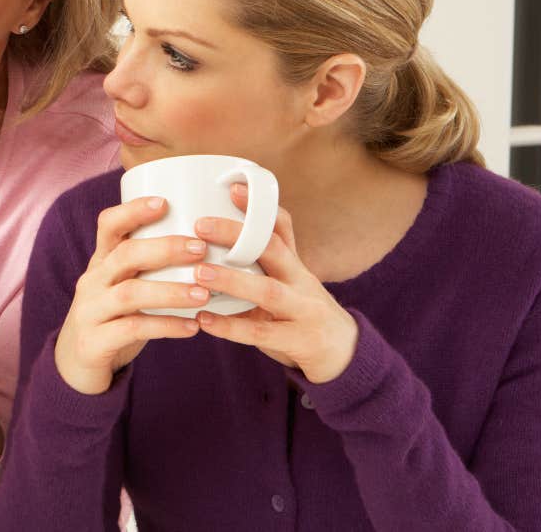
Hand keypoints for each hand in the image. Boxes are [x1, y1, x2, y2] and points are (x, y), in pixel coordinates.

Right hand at [53, 196, 212, 394]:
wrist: (76, 363)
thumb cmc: (114, 316)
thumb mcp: (123, 285)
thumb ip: (150, 266)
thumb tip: (209, 243)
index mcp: (101, 262)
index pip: (109, 225)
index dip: (133, 210)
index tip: (165, 202)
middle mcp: (92, 281)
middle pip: (124, 255)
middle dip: (164, 249)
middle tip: (200, 248)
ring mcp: (89, 311)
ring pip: (129, 293)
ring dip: (170, 291)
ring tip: (203, 293)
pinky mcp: (93, 342)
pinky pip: (132, 330)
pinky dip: (165, 327)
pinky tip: (192, 327)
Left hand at [191, 184, 357, 383]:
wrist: (341, 352)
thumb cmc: (301, 308)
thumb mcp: (289, 279)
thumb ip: (261, 259)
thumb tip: (217, 228)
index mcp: (295, 263)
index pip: (281, 227)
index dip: (258, 207)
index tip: (232, 188)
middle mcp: (301, 281)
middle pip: (273, 251)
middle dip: (237, 236)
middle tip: (200, 225)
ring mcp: (302, 310)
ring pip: (268, 291)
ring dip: (232, 281)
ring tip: (199, 272)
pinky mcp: (297, 340)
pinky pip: (261, 333)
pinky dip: (231, 327)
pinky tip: (203, 320)